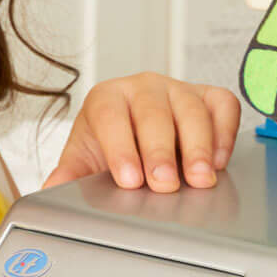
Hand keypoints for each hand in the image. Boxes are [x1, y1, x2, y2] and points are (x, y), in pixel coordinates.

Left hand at [43, 72, 242, 192]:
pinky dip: (225, 132)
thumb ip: (70, 175)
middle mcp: (143, 87)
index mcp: (107, 98)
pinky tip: (218, 161)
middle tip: (165, 184)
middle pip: (154, 112)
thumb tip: (52, 189)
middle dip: (160, 150)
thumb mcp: (86, 160)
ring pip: (192, 108)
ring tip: (199, 179)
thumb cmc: (112, 146)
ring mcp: (178, 89)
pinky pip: (223, 106)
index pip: (111, 116)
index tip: (129, 180)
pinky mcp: (208, 97)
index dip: (121, 148)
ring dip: (198, 147)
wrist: (138, 135)